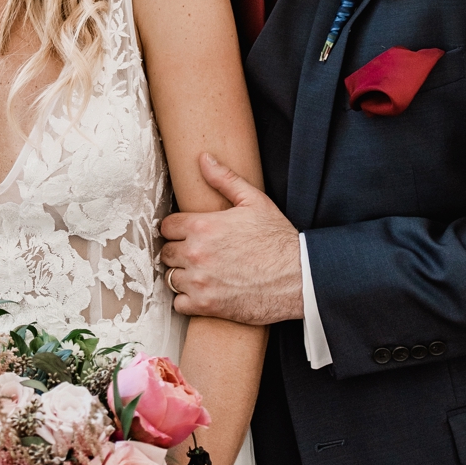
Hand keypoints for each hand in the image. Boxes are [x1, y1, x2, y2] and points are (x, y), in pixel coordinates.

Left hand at [160, 153, 302, 325]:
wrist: (299, 277)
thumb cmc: (278, 239)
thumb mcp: (255, 201)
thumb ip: (225, 179)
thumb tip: (203, 159)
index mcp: (203, 226)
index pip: (167, 227)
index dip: (177, 229)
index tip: (186, 234)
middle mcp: (196, 253)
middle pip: (166, 252)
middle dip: (178, 252)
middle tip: (196, 254)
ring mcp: (199, 281)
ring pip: (171, 278)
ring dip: (182, 275)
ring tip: (200, 273)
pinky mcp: (206, 305)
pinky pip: (179, 304)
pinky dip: (188, 300)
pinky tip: (203, 292)